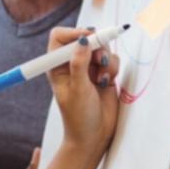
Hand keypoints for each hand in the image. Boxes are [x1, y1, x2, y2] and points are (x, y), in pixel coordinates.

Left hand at [45, 26, 119, 167]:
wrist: (94, 135)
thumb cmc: (79, 116)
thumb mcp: (78, 89)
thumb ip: (79, 64)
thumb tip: (83, 39)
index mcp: (56, 65)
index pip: (60, 36)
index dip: (74, 33)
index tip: (88, 38)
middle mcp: (71, 63)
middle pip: (84, 37)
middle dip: (96, 46)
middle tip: (100, 59)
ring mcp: (88, 68)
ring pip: (101, 47)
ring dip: (105, 59)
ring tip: (102, 78)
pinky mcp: (103, 73)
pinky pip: (112, 59)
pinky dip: (113, 68)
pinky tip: (107, 83)